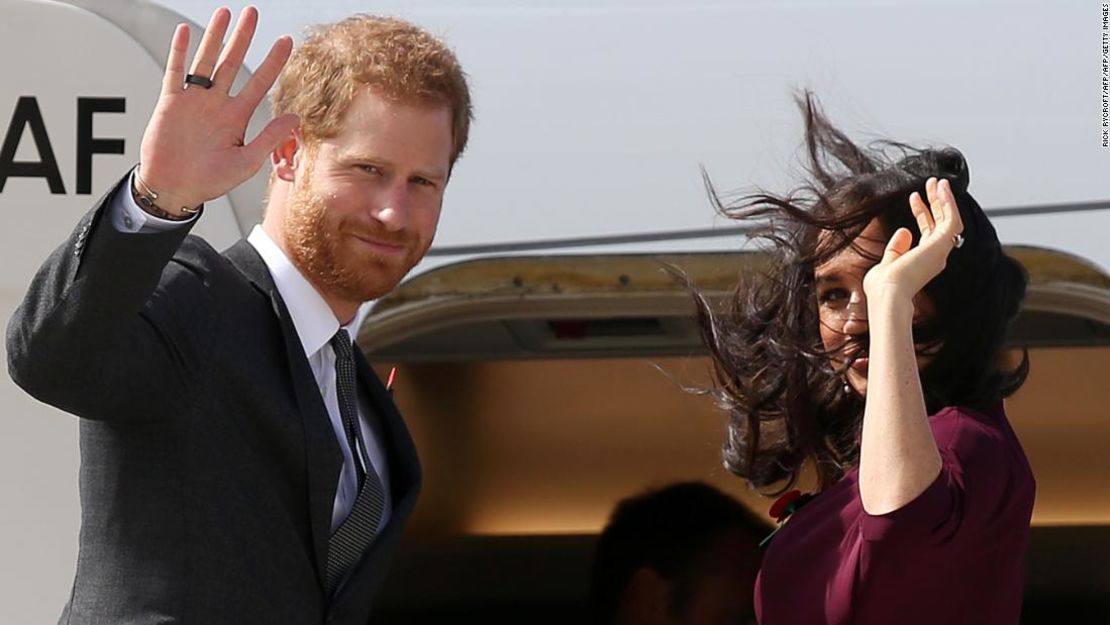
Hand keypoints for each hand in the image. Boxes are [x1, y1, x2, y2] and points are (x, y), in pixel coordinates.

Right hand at [137, 6, 298, 214]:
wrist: (175, 189)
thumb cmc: (210, 180)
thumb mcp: (247, 162)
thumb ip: (269, 138)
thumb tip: (295, 117)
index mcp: (237, 117)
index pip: (259, 83)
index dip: (273, 62)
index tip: (288, 41)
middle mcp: (217, 104)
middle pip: (233, 62)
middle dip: (243, 38)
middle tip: (253, 12)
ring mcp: (194, 100)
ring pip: (206, 61)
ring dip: (215, 36)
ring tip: (225, 13)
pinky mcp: (171, 103)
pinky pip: (176, 73)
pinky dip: (181, 53)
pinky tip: (187, 33)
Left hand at [863, 177, 964, 304]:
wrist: (887, 295)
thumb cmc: (883, 287)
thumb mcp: (887, 264)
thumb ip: (895, 249)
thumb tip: (904, 231)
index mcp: (923, 261)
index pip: (928, 232)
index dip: (922, 213)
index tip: (913, 197)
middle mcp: (936, 256)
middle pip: (940, 223)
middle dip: (936, 202)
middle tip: (932, 183)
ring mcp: (940, 251)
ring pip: (949, 220)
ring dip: (944, 200)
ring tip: (938, 181)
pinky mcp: (942, 245)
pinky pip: (951, 219)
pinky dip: (949, 203)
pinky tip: (942, 189)